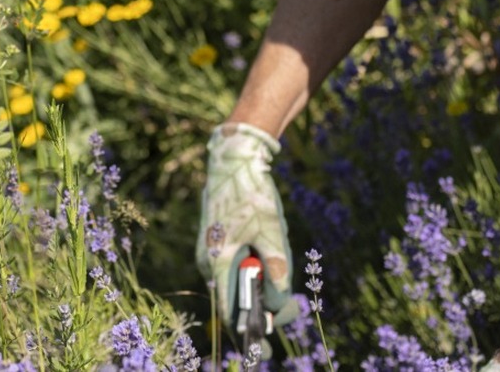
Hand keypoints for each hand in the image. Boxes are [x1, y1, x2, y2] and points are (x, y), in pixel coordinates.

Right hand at [197, 122, 299, 334]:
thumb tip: (281, 298)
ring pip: (240, 280)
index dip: (252, 327)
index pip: (232, 311)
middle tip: (290, 305)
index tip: (270, 340)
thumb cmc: (251, 195)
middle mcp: (209, 263)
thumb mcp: (272, 231)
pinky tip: (268, 246)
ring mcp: (211, 252)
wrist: (234, 159)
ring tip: (279, 257)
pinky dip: (255, 267)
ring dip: (262, 282)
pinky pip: (237, 265)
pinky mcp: (218, 242)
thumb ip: (277, 266)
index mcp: (217, 263)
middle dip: (266, 303)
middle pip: (238, 297)